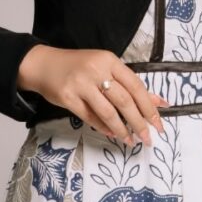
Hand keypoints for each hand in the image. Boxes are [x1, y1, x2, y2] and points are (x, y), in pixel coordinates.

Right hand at [17, 46, 163, 147]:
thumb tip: (158, 102)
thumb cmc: (78, 67)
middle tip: (148, 138)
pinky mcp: (67, 97)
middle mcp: (96, 70)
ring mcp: (81, 84)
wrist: (43, 65)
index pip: (136, 86)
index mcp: (109, 61)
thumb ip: (130, 85)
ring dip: (122, 129)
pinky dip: (103, 128)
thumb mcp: (106, 68)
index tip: (158, 123)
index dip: (149, 107)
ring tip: (131, 140)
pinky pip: (90, 117)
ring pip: (108, 112)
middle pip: (124, 101)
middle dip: (139, 122)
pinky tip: (112, 134)